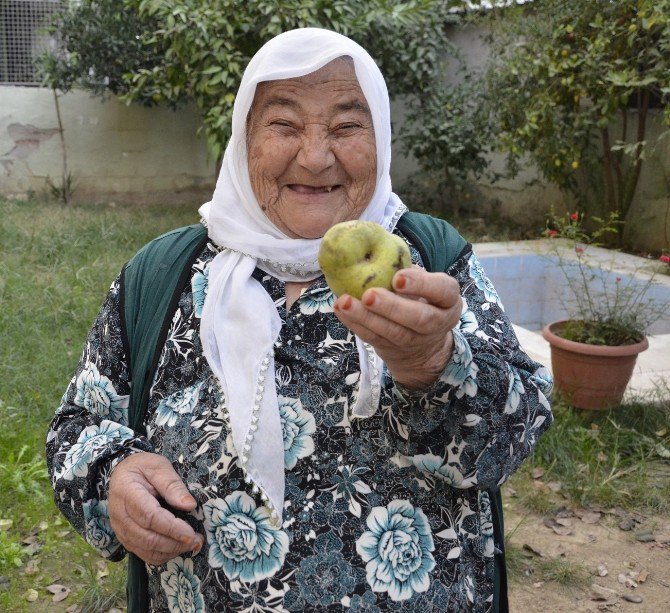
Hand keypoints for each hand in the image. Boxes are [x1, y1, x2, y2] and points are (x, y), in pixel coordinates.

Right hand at [108, 452, 203, 564]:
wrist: (121, 473)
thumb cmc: (143, 468)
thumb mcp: (158, 467)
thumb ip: (173, 485)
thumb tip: (189, 505)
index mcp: (127, 493)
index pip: (150, 516)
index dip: (172, 528)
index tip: (191, 533)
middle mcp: (120, 515)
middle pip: (147, 538)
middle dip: (174, 543)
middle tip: (197, 541)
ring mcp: (120, 529)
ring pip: (145, 549)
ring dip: (170, 551)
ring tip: (191, 544)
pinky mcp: (125, 538)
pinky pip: (142, 554)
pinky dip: (161, 555)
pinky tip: (177, 547)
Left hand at [333, 266, 461, 389]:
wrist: (422, 345)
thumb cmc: (419, 298)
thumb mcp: (424, 283)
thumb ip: (408, 272)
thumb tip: (378, 251)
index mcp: (448, 300)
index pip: (443, 291)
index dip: (421, 285)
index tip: (398, 278)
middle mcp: (437, 323)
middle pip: (419, 318)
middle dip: (392, 307)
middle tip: (369, 295)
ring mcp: (415, 341)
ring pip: (393, 332)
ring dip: (366, 318)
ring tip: (346, 302)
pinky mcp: (393, 350)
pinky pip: (373, 338)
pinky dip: (355, 324)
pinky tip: (341, 310)